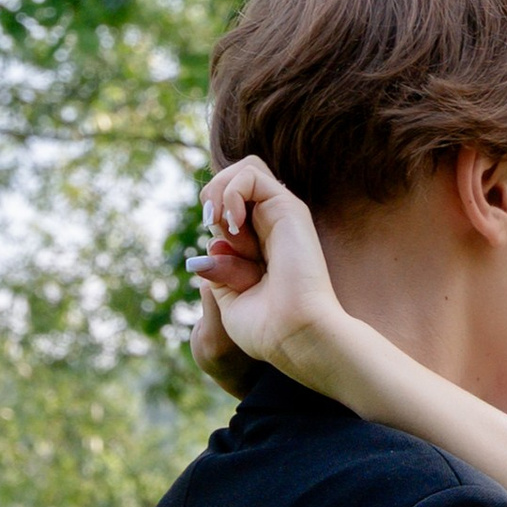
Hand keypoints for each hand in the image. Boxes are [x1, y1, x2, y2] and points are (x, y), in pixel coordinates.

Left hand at [185, 156, 353, 391]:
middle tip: (213, 226)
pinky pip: (250, 173)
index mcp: (263, 248)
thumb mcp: (229, 300)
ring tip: (223, 222)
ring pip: (244, 169)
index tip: (214, 255)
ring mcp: (283, 216)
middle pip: (236, 182)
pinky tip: (234, 222)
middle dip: (213, 197)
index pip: (230, 207)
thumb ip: (220, 271)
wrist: (296, 337)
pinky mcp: (290, 208)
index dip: (213, 218)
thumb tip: (209, 246)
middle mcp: (274, 227)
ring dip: (220, 190)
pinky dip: (231, 191)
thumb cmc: (268, 332)